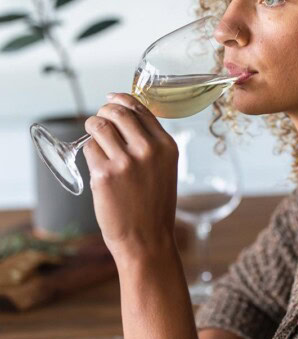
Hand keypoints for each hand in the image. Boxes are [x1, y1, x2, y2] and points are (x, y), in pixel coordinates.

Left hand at [83, 93, 178, 261]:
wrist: (147, 241)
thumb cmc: (154, 206)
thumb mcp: (164, 168)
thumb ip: (150, 143)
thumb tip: (124, 117)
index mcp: (166, 145)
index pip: (140, 108)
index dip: (121, 99)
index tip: (110, 98)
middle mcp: (148, 149)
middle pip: (117, 112)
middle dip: (104, 111)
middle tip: (99, 119)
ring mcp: (126, 162)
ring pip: (99, 126)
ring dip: (92, 126)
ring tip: (92, 134)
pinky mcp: (104, 175)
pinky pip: (89, 149)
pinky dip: (89, 151)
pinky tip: (96, 163)